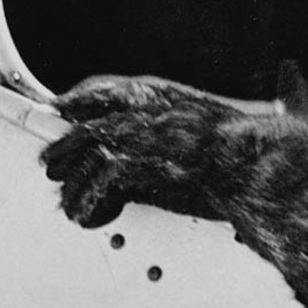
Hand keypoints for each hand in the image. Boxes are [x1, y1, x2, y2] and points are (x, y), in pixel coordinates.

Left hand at [42, 82, 238, 227]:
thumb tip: (157, 158)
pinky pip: (94, 182)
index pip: (109, 92)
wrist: (255, 164)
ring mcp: (137, 135)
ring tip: (70, 200)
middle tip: (52, 165)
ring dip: (73, 182)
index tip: (64, 110)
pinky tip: (89, 214)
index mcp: (164, 98)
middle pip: (89, 124)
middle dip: (66, 148)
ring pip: (85, 153)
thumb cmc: (243, 152)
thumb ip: (176, 135)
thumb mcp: (208, 129)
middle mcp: (146, 111)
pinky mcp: (133, 163)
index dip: (81, 102)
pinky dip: (88, 203)